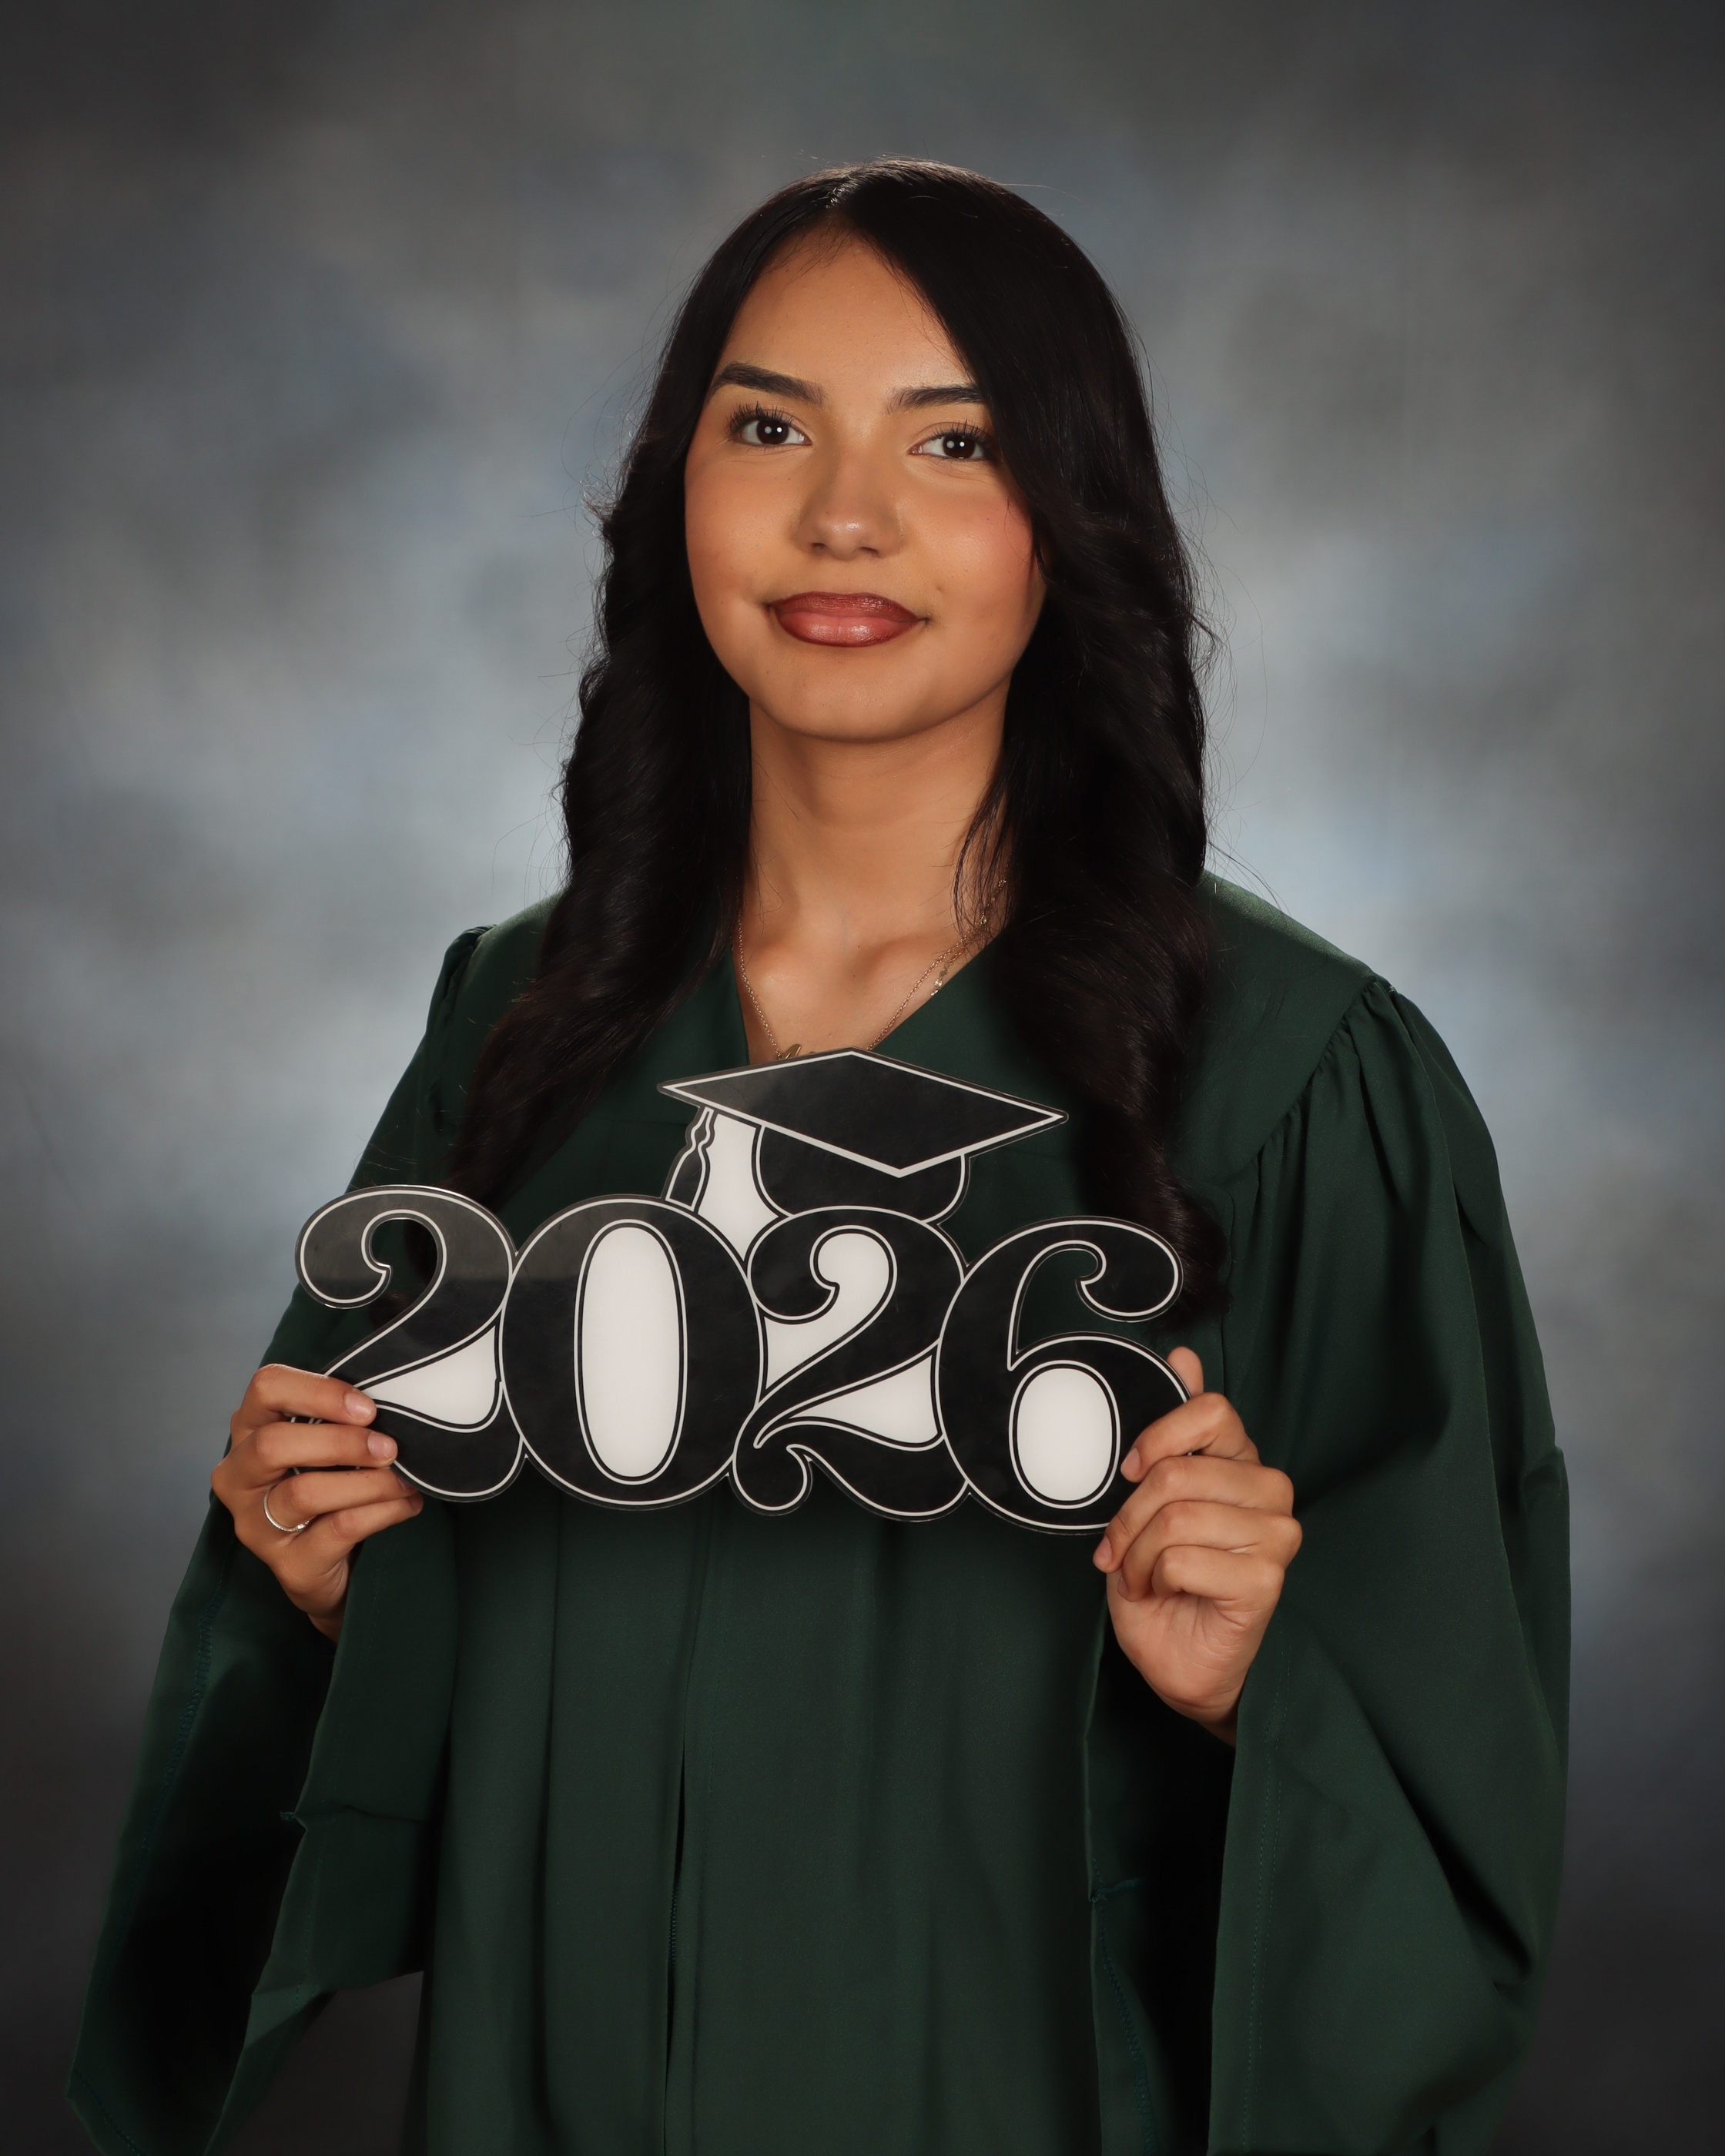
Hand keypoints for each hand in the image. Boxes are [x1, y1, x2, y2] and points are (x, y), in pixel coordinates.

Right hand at [212, 1364, 422, 1642]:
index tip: (367, 1409)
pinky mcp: (287, 1563)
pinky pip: (338, 1528)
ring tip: (404, 1480)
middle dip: (341, 1442)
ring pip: (305, 1492)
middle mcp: (238, 1477)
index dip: (318, 1391)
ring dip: (368, 1481)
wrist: (331, 1565)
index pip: (265, 1389)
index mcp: (248, 1431)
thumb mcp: (326, 1444)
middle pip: (272, 1444)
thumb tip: (392, 1403)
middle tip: (389, 1448)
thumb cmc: (329, 1486)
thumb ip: (340, 1419)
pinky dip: (382, 1511)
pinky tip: (407, 1504)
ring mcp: (255, 1525)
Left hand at [1092, 1349, 1298, 1743]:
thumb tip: (1185, 1356)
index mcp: (1242, 1463)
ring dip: (1139, 1554)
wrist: (1178, 1661)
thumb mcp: (1150, 1499)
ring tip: (1144, 1575)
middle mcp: (1269, 1492)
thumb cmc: (1165, 1583)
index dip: (1158, 1437)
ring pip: (1176, 1517)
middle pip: (1179, 1473)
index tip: (1131, 1470)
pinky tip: (1165, 1593)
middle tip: (1122, 1549)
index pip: (1213, 1412)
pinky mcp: (1267, 1579)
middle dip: (1130, 1517)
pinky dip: (1154, 1579)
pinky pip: (1184, 1558)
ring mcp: (1275, 1536)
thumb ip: (1170, 1430)